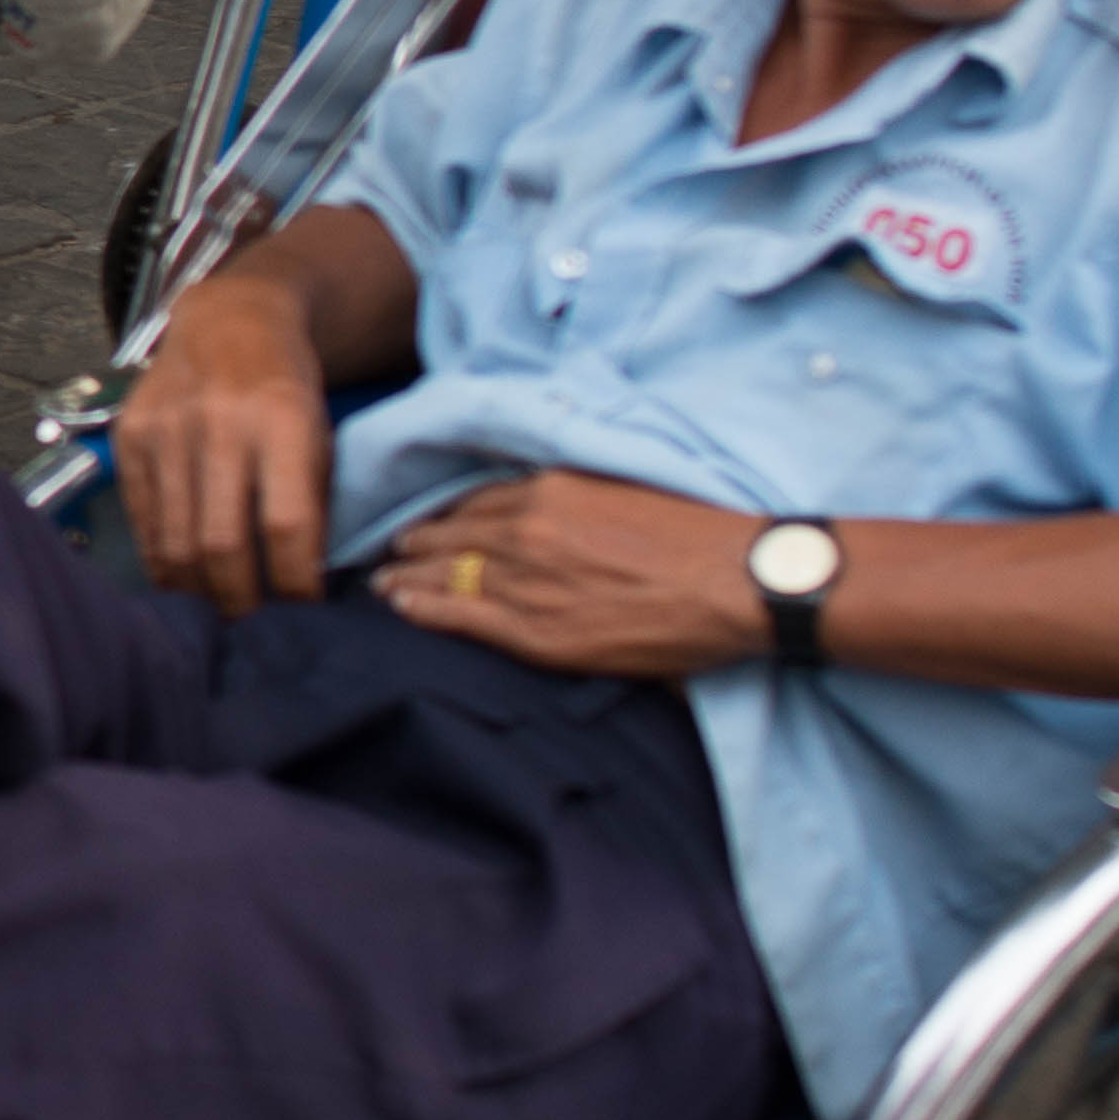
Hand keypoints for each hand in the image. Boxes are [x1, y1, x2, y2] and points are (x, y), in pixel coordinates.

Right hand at [115, 267, 337, 613]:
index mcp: (283, 420)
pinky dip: (163, 560)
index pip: (287, 524)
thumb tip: (302, 585)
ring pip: (176, 541)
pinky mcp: (129, 436)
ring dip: (198, 591)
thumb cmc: (287, 389)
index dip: (295, 582)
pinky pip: (144, 520)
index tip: (304, 612)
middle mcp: (219, 423)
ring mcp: (167, 429)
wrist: (228, 321)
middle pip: (223, 543)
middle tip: (254, 627)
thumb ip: (312, 502)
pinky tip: (183, 577)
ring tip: (218, 612)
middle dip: (241, 601)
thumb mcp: (320, 433)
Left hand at [367, 475, 768, 681]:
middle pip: (451, 534)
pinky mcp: (535, 630)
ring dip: (406, 574)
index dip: (448, 513)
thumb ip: (580, 499)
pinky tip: (399, 605)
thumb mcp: (629, 491)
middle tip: (389, 547)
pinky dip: (421, 606)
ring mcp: (526, 580)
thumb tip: (561, 511)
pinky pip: (459, 614)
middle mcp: (528, 528)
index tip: (428, 520)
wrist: (737, 582)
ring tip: (381, 580)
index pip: (479, 501)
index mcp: (553, 489)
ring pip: (445, 572)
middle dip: (415, 542)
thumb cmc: (701, 538)